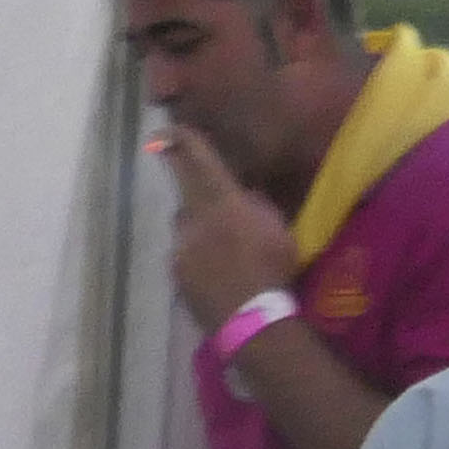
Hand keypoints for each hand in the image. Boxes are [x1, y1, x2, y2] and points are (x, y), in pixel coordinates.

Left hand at [158, 125, 302, 331]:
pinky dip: (196, 258)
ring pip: (185, 228)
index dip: (184, 142)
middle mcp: (195, 219)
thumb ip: (257, 205)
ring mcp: (181, 247)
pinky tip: (214, 273)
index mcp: (223, 202)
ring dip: (199, 231)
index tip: (169, 130)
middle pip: (186, 194)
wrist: (251, 318)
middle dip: (189, 187)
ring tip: (221, 251)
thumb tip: (243, 194)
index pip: (200, 162)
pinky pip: (184, 255)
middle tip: (193, 184)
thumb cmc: (273, 270)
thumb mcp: (279, 229)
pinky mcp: (176, 272)